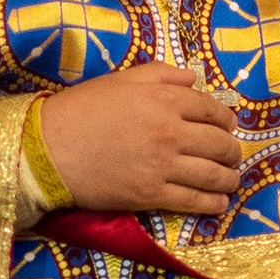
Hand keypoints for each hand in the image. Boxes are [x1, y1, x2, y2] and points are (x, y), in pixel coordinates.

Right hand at [37, 65, 240, 218]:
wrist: (48, 149)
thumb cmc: (80, 110)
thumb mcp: (120, 80)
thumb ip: (160, 74)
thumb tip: (192, 78)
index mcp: (164, 99)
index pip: (211, 110)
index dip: (225, 119)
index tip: (229, 126)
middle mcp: (171, 132)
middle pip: (219, 143)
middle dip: (231, 151)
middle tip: (232, 155)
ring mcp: (163, 166)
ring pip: (212, 175)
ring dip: (229, 179)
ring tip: (231, 181)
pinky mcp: (151, 195)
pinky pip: (192, 201)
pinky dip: (212, 203)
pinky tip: (218, 204)